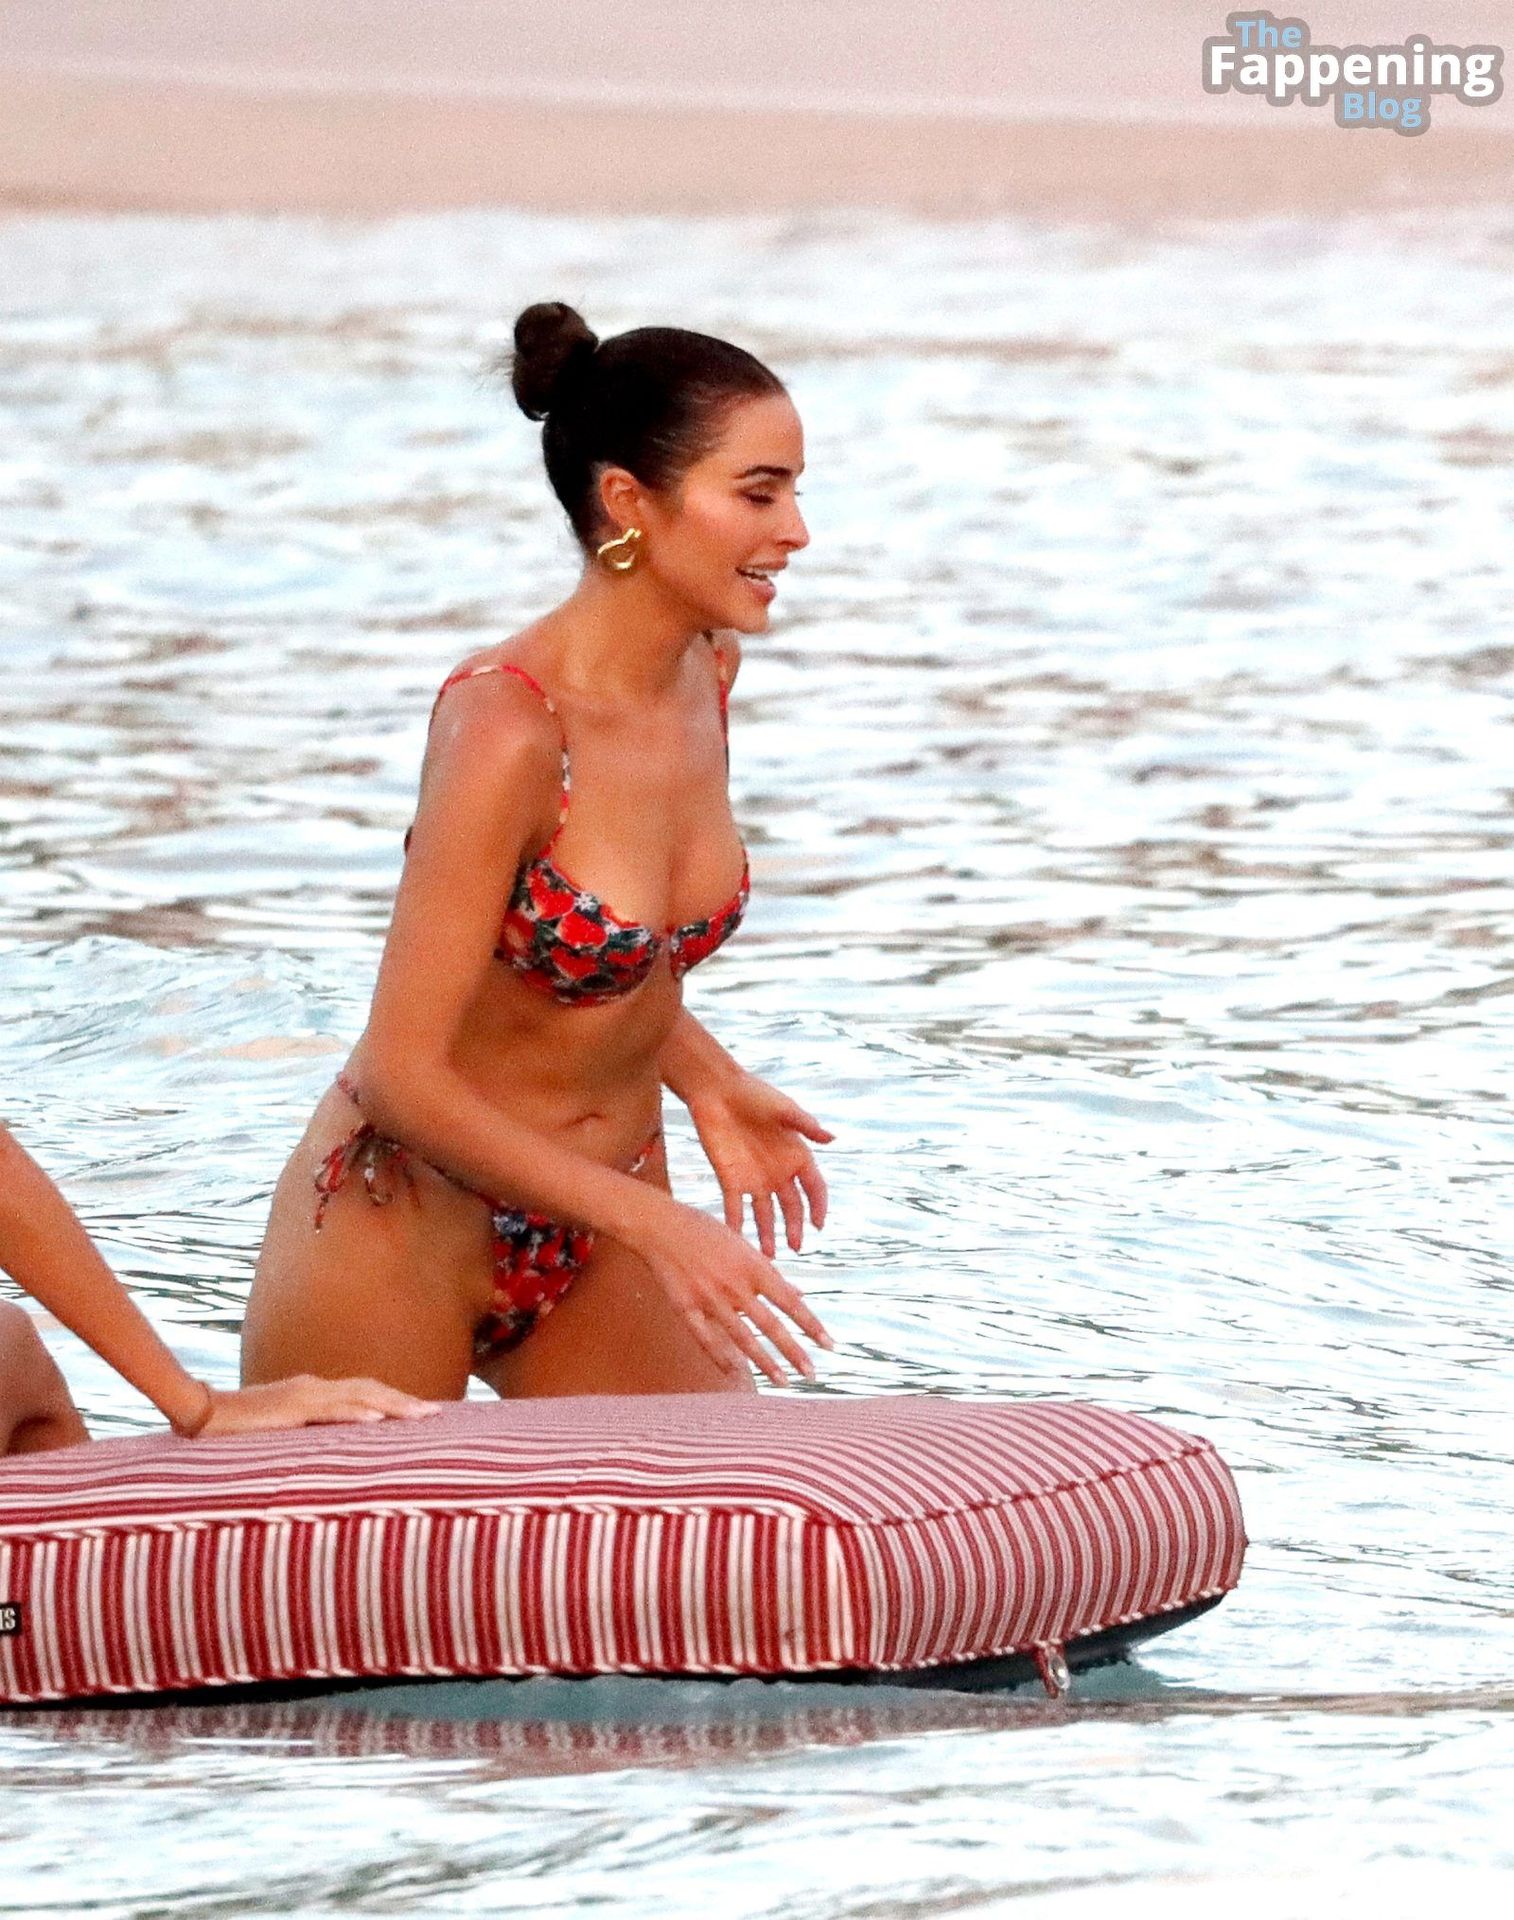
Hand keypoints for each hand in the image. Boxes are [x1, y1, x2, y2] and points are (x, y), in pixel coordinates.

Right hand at [199, 1375, 441, 1435]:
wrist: (198, 1419)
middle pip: (370, 1389)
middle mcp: (313, 1388)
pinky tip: (378, 1419)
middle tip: (438, 1414)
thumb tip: (333, 1460)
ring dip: (394, 1404)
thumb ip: (307, 1441)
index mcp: (313, 1394)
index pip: (364, 1393)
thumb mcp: (282, 1438)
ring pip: (358, 1395)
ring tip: (422, 1415)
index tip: (423, 1413)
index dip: (395, 1401)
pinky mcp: (289, 1408)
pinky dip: (356, 1411)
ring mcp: (302, 1395)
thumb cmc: (237, 1434)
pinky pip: (328, 1409)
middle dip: (405, 1401)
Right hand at [630, 1195, 833, 1387]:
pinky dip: (720, 1357)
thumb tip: (799, 1296)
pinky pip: (705, 1339)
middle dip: (793, 1352)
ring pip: (742, 1338)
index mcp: (752, 1265)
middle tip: (812, 1374)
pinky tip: (734, 1373)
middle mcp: (734, 1284)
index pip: (790, 1302)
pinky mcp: (684, 1307)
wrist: (660, 1225)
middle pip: (770, 1325)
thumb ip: (770, 1273)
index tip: (829, 1344)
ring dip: (765, 1362)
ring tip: (783, 1381)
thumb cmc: (704, 1231)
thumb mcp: (743, 1245)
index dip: (810, 1324)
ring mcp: (708, 1298)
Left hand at [684, 1070, 832, 1257]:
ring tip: (769, 1255)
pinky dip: (737, 1224)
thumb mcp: (783, 1109)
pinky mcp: (730, 1179)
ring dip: (767, 1234)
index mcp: (797, 1155)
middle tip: (795, 1248)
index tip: (819, 1225)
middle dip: (794, 1227)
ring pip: (765, 1214)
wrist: (716, 1090)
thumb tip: (833, 1138)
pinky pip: (735, 1208)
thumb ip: (805, 1125)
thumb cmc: (754, 1094)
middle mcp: (779, 1172)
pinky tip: (737, 1241)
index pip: (814, 1188)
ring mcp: (755, 1179)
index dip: (819, 1206)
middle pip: (791, 1207)